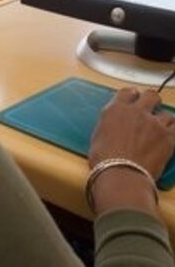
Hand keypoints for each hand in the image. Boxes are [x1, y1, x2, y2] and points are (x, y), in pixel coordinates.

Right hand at [88, 88, 174, 215]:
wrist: (121, 174)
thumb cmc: (104, 159)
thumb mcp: (98, 136)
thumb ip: (109, 124)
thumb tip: (113, 125)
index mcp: (116, 110)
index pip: (127, 92)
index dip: (132, 95)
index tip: (134, 98)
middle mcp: (137, 112)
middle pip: (151, 95)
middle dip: (152, 100)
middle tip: (151, 109)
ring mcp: (154, 123)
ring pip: (167, 113)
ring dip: (163, 120)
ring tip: (160, 130)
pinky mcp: (168, 137)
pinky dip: (172, 132)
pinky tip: (168, 138)